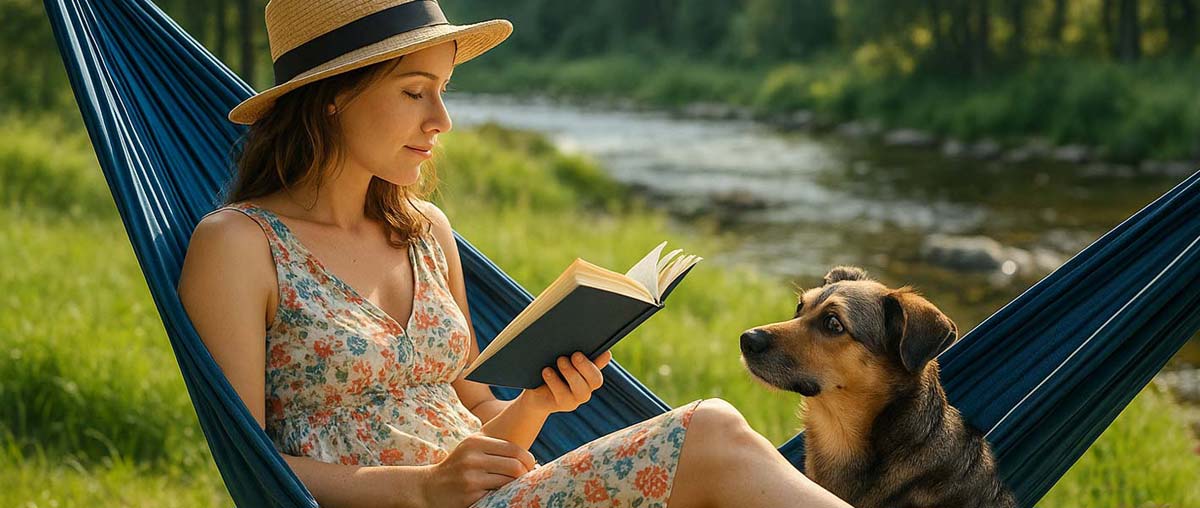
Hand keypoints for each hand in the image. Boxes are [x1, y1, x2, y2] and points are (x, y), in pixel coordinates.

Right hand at [418, 433, 537, 507]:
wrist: (429, 487)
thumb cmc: (458, 467)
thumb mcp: (471, 449)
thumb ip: (495, 447)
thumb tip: (529, 457)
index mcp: (475, 442)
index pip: (513, 449)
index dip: (528, 459)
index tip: (531, 466)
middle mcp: (472, 457)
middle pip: (515, 466)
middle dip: (526, 474)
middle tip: (528, 479)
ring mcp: (470, 477)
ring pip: (508, 482)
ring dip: (516, 486)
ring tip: (516, 486)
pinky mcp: (470, 495)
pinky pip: (497, 495)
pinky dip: (503, 495)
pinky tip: (501, 495)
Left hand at [522, 350, 612, 413]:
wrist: (535, 395)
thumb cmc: (553, 372)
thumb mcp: (565, 362)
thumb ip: (579, 355)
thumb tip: (595, 346)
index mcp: (589, 377)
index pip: (601, 368)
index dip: (603, 362)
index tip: (605, 352)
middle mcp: (585, 390)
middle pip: (595, 380)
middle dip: (585, 366)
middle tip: (575, 355)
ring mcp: (574, 400)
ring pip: (580, 389)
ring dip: (570, 373)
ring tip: (560, 360)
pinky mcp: (561, 405)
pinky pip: (561, 394)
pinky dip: (554, 381)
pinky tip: (547, 371)